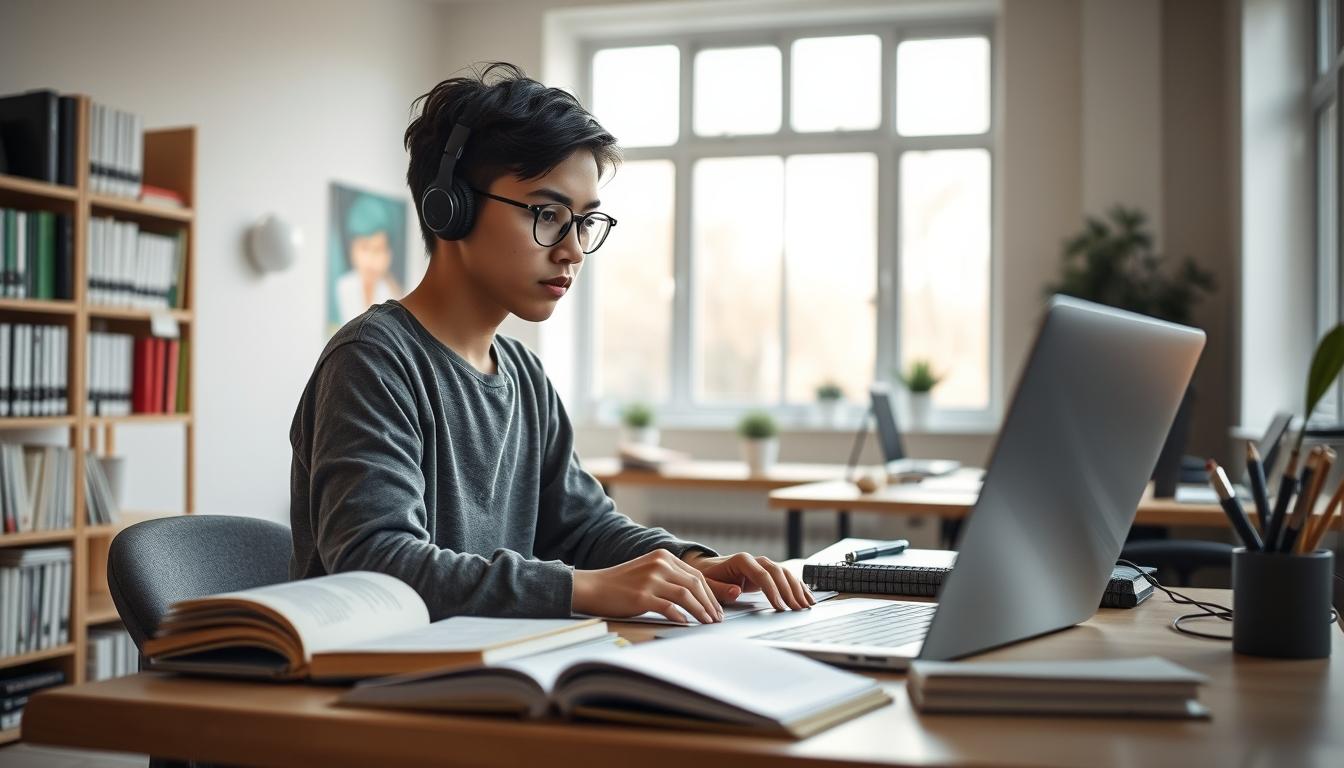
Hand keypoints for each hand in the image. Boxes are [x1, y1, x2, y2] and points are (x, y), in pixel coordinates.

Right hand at [571, 549, 724, 624]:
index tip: (716, 607)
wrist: (593, 587)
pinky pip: (669, 608)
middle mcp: (659, 564)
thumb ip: (669, 576)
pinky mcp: (642, 596)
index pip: (696, 575)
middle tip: (717, 617)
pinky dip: (681, 617)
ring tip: (707, 622)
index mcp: (663, 556)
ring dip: (701, 611)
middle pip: (696, 584)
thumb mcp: (648, 570)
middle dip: (710, 603)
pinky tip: (686, 623)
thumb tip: (694, 594)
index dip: (710, 593)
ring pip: (686, 596)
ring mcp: (651, 579)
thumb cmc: (620, 584)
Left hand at [682, 550, 814, 611]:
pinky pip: (786, 578)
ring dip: (797, 589)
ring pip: (785, 573)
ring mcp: (763, 565)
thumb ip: (721, 589)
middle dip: (789, 591)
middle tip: (797, 608)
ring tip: (806, 605)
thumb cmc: (709, 577)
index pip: (762, 574)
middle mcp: (755, 560)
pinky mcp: (768, 572)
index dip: (772, 590)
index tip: (779, 606)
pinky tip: (806, 597)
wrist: (709, 568)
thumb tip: (737, 591)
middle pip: (777, 572)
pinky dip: (797, 587)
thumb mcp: (709, 584)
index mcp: (742, 560)